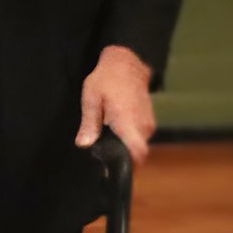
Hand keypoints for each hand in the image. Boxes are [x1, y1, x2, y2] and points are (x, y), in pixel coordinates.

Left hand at [75, 44, 155, 165]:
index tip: (112, 168)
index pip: (138, 152)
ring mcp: (148, 124)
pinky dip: (127, 138)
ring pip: (137, 145)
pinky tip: (113, 130)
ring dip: (123, 146)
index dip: (128, 165)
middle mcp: (142, 125)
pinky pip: (138, 137)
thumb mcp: (91, 98)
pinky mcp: (148, 122)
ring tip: (105, 137)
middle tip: (100, 153)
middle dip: (120, 156)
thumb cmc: (107, 79)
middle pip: (135, 153)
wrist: (127, 64)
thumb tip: (84, 144)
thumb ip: (89, 123)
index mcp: (128, 120)